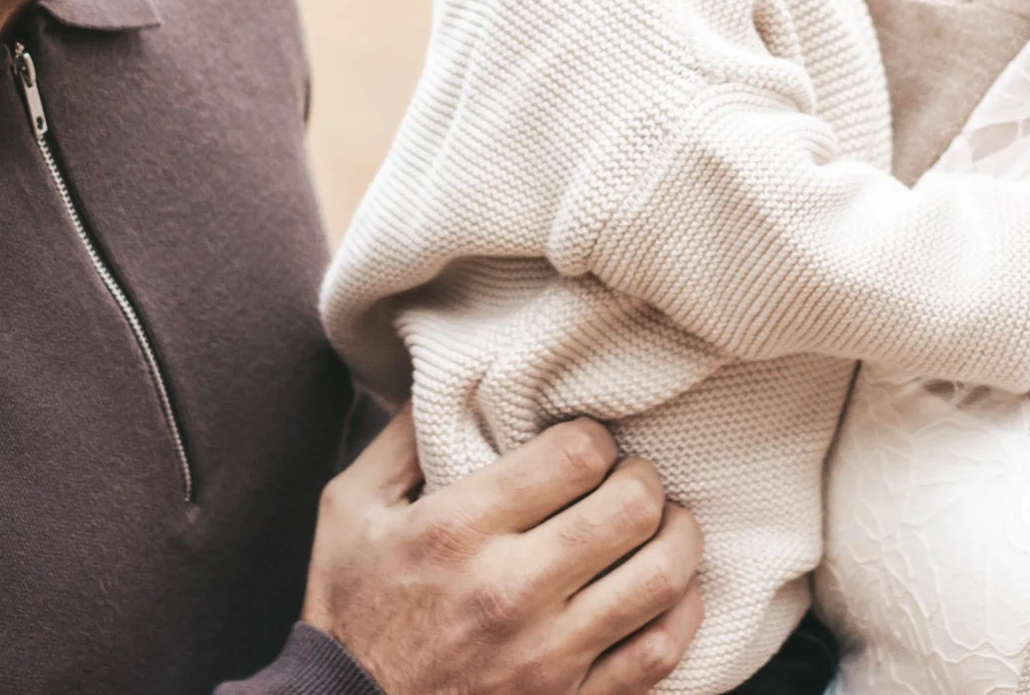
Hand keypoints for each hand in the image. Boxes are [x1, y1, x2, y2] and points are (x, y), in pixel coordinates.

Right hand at [303, 410, 705, 694]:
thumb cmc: (349, 611)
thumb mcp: (349, 510)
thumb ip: (400, 436)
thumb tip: (449, 374)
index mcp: (457, 530)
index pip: (575, 455)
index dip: (594, 436)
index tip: (586, 445)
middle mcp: (508, 590)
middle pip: (630, 507)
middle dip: (643, 479)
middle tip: (631, 479)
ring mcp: (546, 655)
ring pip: (660, 577)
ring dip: (676, 538)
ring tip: (663, 525)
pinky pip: (658, 653)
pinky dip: (680, 613)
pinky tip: (667, 590)